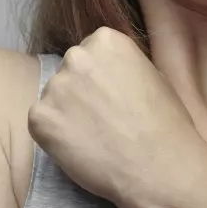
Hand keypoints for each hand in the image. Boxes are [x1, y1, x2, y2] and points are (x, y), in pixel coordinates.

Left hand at [28, 26, 200, 207]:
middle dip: (80, 92)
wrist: (158, 167)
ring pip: (54, 98)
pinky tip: (79, 149)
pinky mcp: (39, 118)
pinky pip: (41, 124)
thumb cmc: (167, 125)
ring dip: (66, 114)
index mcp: (106, 40)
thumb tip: (111, 75)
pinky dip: (54, 137)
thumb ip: (124, 67)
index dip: (99, 78)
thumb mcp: (154, 77)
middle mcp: (76, 56)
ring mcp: (55, 86)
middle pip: (69, 71)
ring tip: (92, 138)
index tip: (110, 98)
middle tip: (100, 119)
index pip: (90, 52)